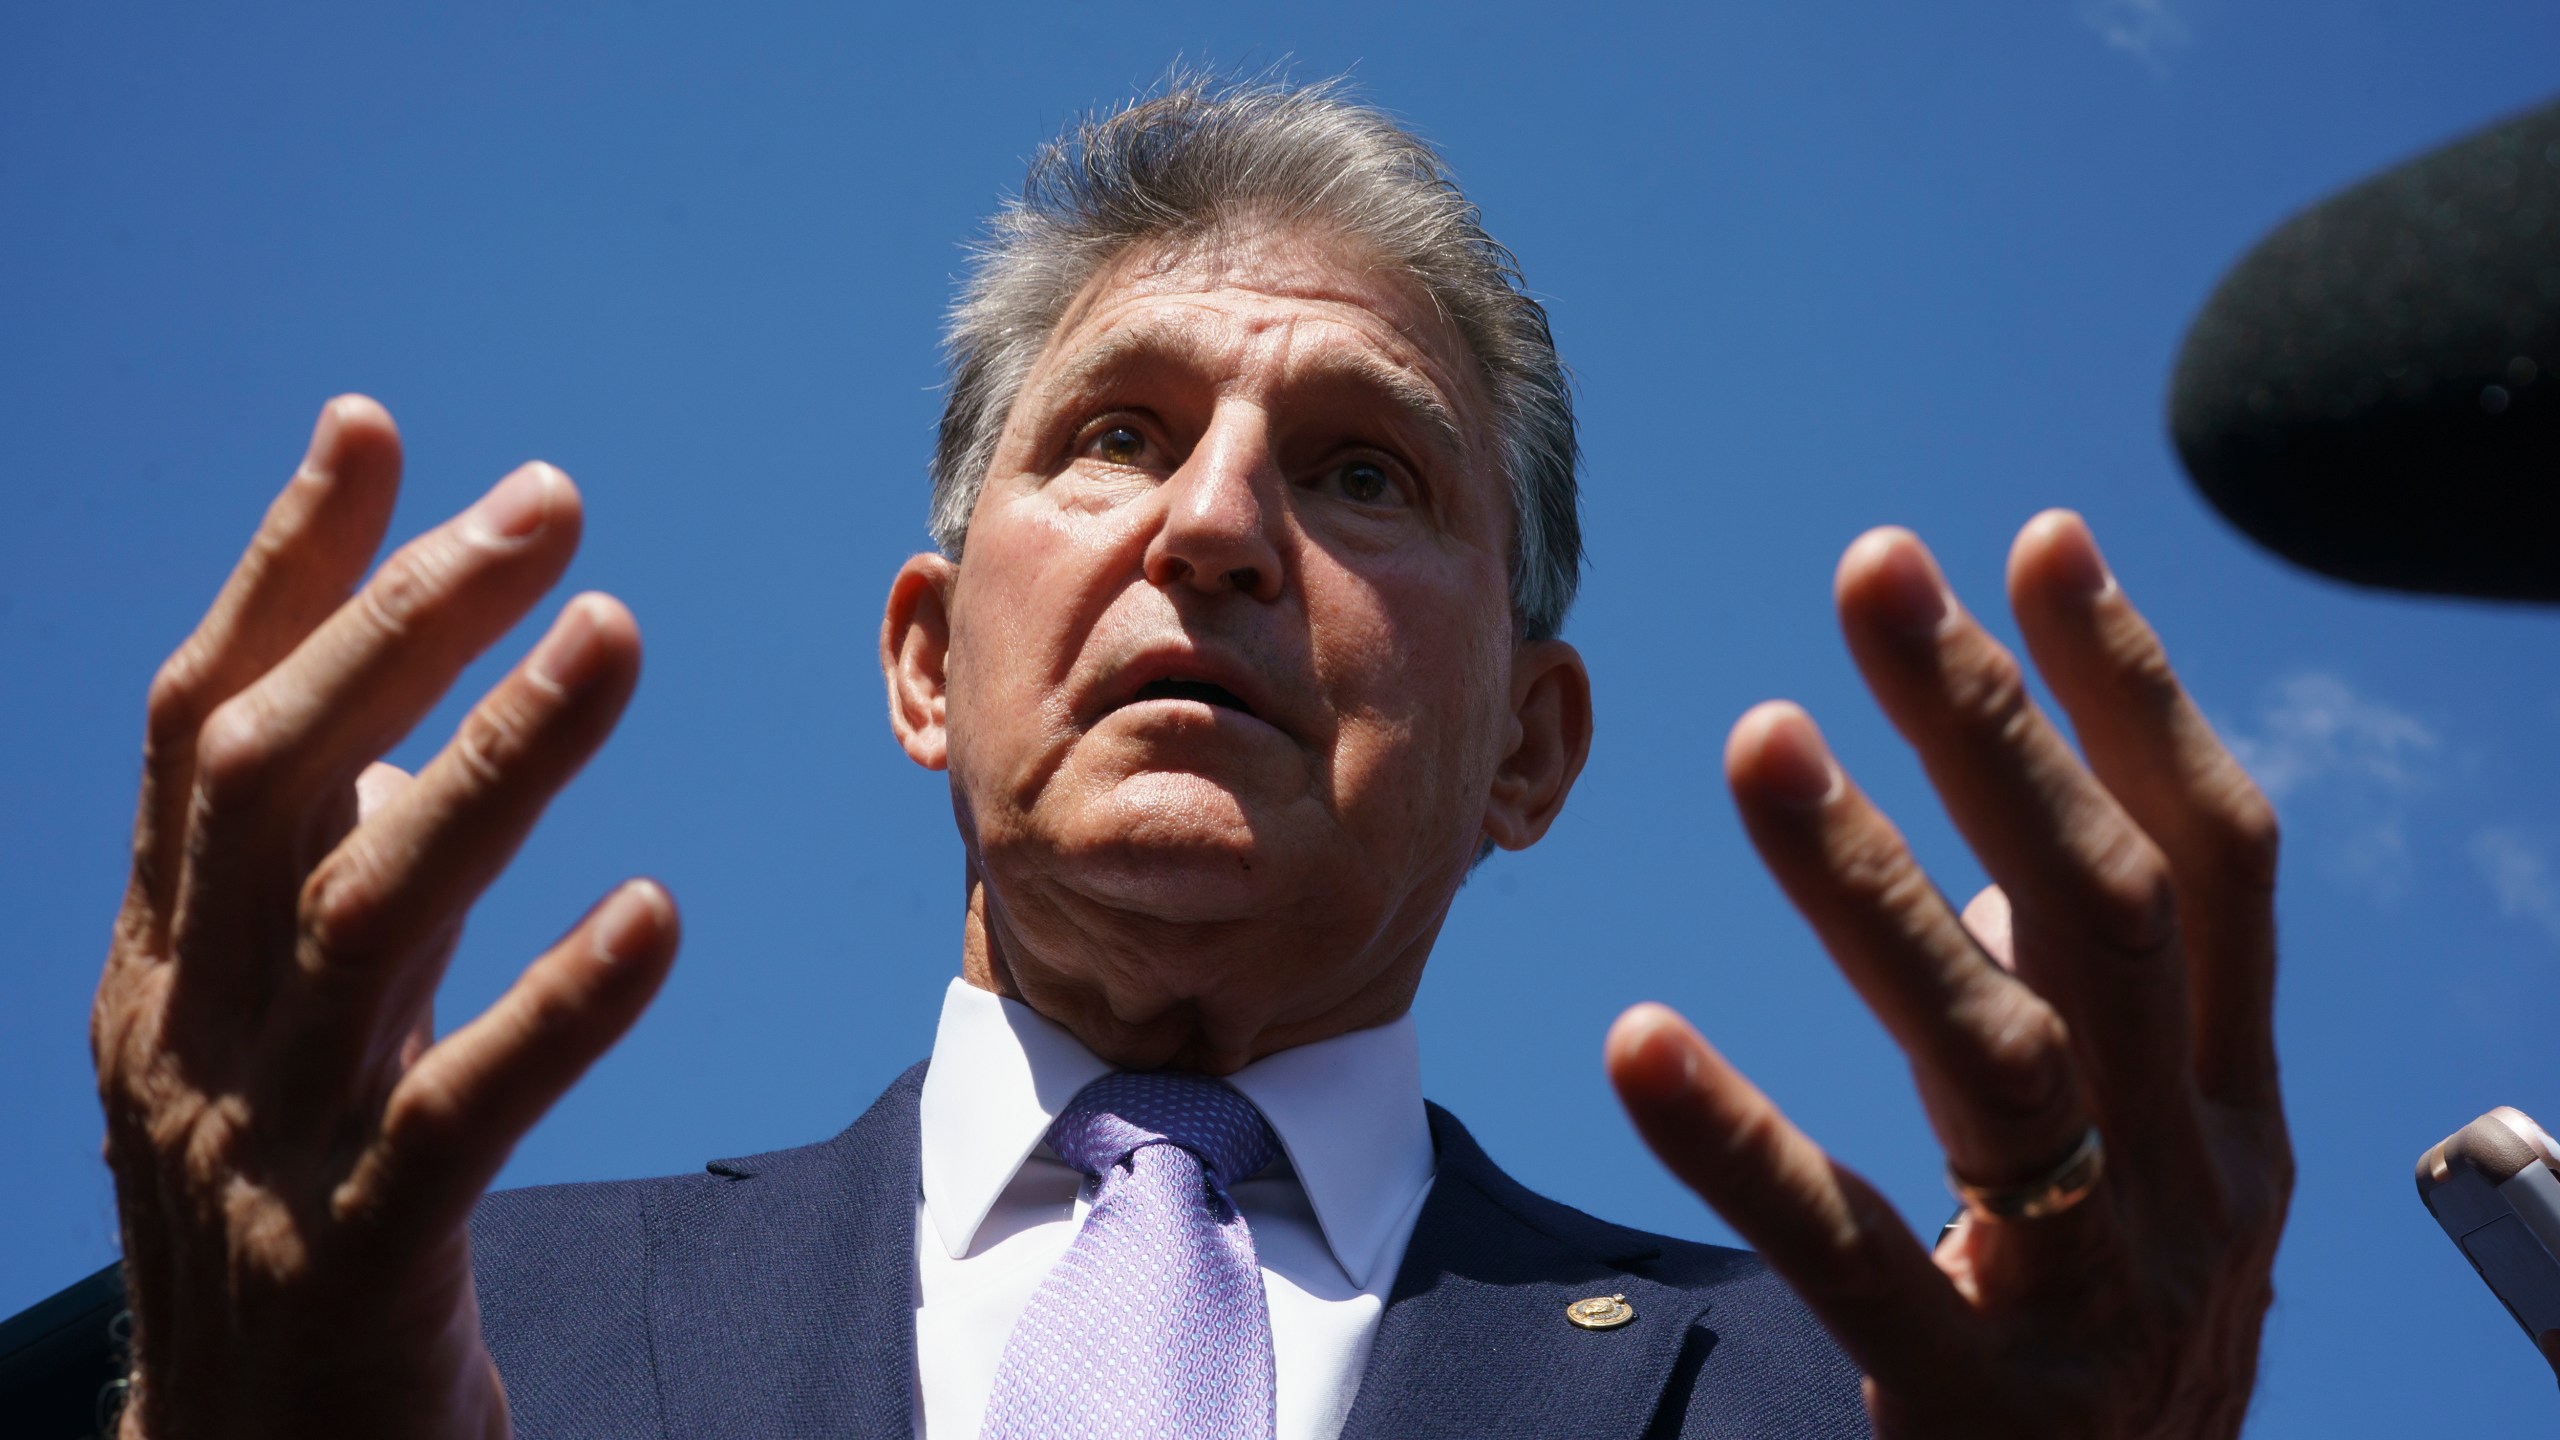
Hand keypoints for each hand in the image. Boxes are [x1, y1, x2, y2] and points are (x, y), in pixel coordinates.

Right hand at [91, 397, 679, 1438]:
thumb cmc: (294, 1217)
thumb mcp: (272, 1028)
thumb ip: (312, 878)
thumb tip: (384, 719)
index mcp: (163, 959)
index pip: (204, 725)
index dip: (284, 569)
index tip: (375, 429)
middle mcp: (185, 1029)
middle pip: (275, 779)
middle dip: (403, 622)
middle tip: (549, 503)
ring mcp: (257, 1148)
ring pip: (364, 915)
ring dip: (491, 761)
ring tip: (616, 635)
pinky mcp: (355, 1261)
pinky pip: (454, 1116)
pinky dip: (554, 1006)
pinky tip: (658, 913)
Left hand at [1606, 513, 2289, 1437]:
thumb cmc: (2095, 1348)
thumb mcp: (2141, 1180)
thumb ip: (2083, 1025)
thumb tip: (1987, 851)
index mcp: (2236, 1111)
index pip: (2217, 866)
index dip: (2138, 695)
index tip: (2040, 541)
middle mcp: (2201, 1186)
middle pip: (2107, 919)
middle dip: (1996, 728)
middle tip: (1873, 567)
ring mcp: (2102, 1298)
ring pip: (2003, 1057)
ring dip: (1880, 884)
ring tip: (1761, 736)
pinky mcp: (1982, 1406)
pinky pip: (1857, 1256)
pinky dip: (1748, 1142)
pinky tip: (1636, 1039)